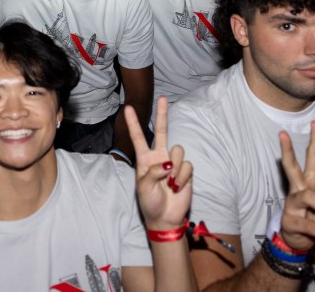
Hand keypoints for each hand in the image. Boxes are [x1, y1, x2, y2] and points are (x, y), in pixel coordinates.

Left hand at [128, 98, 192, 231]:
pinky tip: (177, 187)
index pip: (138, 137)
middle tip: (163, 98)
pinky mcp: (186, 170)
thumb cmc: (150, 202)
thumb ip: (153, 172)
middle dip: (163, 114)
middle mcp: (159, 157)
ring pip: (178, 149)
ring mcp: (173, 162)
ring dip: (174, 168)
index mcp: (145, 159)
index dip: (133, 123)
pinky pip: (187, 165)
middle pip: (162, 131)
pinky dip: (182, 177)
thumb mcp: (144, 187)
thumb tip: (168, 163)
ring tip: (169, 183)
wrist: (165, 217)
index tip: (127, 108)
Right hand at [278, 122, 314, 251]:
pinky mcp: (289, 221)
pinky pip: (309, 225)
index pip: (312, 159)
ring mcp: (292, 205)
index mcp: (311, 183)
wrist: (300, 243)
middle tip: (281, 134)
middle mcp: (298, 190)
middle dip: (287, 150)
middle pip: (291, 167)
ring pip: (306, 196)